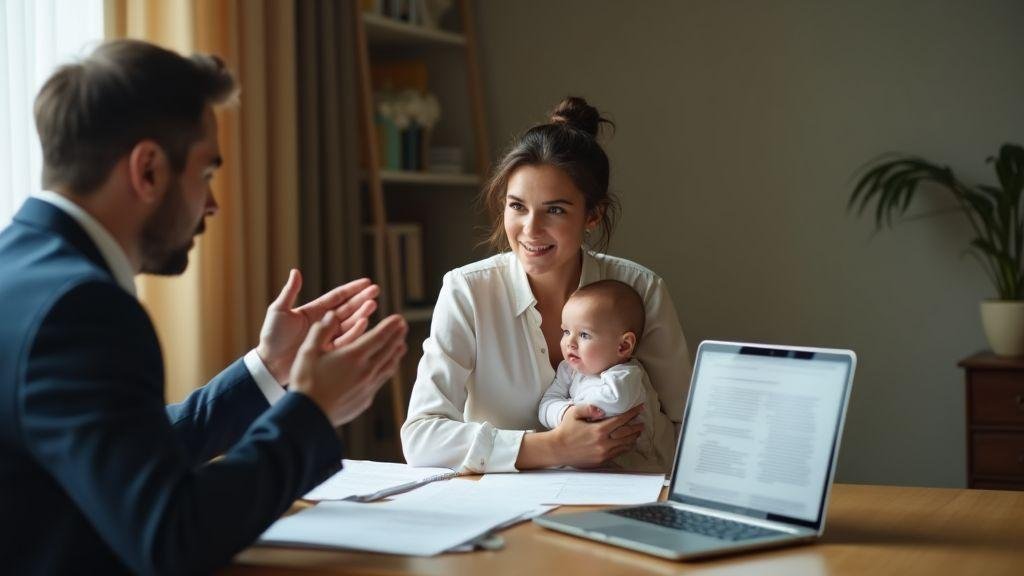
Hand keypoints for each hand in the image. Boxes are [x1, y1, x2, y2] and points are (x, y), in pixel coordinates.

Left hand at [256, 269, 379, 384]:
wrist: (270, 362)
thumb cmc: (272, 335)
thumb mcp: (278, 311)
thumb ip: (289, 293)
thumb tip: (295, 271)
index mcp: (315, 310)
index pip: (338, 296)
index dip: (352, 289)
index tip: (368, 282)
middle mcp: (324, 322)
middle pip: (348, 308)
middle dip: (362, 299)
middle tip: (376, 292)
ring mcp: (328, 336)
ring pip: (350, 323)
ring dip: (362, 314)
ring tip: (372, 305)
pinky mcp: (329, 350)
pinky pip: (346, 340)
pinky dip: (356, 331)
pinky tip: (364, 323)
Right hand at [290, 311, 407, 426]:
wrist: (308, 416)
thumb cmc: (305, 382)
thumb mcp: (308, 352)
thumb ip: (321, 331)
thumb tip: (331, 315)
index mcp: (354, 356)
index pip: (380, 337)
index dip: (391, 326)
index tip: (399, 318)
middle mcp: (366, 370)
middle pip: (389, 350)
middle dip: (398, 336)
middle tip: (403, 327)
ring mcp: (368, 386)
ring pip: (389, 367)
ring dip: (397, 354)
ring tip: (402, 345)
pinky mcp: (366, 399)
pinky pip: (382, 380)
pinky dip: (388, 370)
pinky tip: (387, 368)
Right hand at [553, 404, 644, 467]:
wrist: (557, 449)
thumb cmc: (565, 429)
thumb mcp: (574, 413)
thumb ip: (588, 408)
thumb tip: (602, 410)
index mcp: (598, 430)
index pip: (621, 420)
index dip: (632, 413)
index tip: (639, 408)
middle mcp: (603, 443)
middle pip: (627, 434)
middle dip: (636, 427)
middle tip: (642, 422)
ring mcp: (603, 453)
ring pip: (625, 445)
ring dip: (633, 438)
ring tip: (637, 432)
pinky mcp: (601, 461)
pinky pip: (618, 453)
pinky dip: (626, 447)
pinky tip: (628, 443)